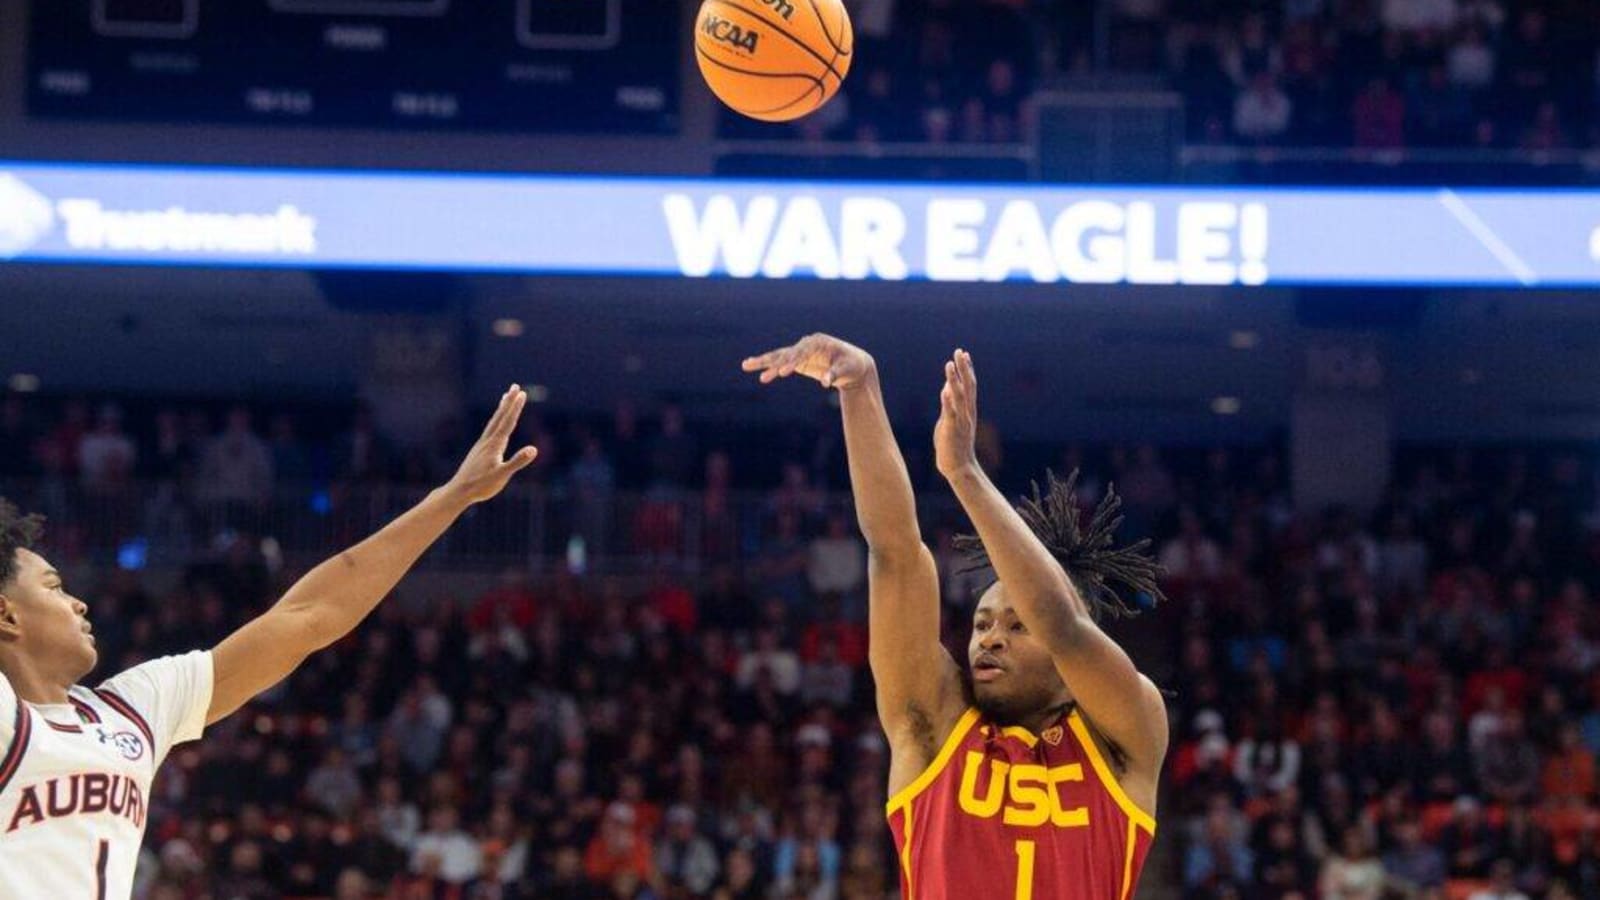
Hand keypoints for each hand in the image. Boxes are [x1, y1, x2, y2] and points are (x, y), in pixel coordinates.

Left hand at [445, 385, 538, 504]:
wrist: (459, 491)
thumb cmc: (481, 486)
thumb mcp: (502, 475)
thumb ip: (517, 462)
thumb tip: (534, 449)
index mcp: (495, 445)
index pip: (508, 422)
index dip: (516, 408)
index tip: (522, 394)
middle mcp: (487, 441)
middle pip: (500, 417)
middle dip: (509, 402)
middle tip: (515, 386)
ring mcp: (482, 445)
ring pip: (493, 422)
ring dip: (501, 409)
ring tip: (505, 398)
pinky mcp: (479, 451)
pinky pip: (489, 430)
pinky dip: (495, 421)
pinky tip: (495, 424)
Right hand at [741, 333, 875, 389]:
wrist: (853, 365)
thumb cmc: (851, 365)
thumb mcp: (846, 369)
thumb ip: (835, 374)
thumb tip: (825, 383)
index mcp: (818, 342)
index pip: (800, 352)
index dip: (791, 362)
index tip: (783, 372)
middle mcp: (806, 344)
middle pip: (784, 353)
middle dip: (770, 361)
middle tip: (754, 368)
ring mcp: (800, 352)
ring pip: (779, 357)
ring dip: (763, 362)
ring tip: (745, 365)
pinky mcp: (798, 361)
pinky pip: (780, 364)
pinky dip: (770, 368)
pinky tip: (758, 372)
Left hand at [934, 349, 979, 477]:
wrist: (960, 468)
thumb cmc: (953, 445)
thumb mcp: (950, 420)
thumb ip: (949, 404)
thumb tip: (946, 387)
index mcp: (967, 410)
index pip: (969, 385)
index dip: (967, 369)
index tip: (964, 353)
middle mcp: (967, 413)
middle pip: (968, 386)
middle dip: (963, 368)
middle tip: (960, 352)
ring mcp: (961, 421)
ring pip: (960, 396)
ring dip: (955, 380)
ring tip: (949, 364)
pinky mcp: (953, 430)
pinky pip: (951, 414)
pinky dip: (948, 402)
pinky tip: (945, 390)